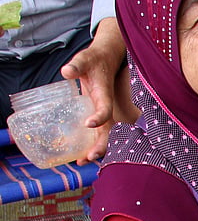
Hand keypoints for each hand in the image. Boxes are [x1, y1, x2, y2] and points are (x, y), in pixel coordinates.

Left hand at [60, 17, 125, 163]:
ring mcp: (104, 112)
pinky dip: (92, 144)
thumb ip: (77, 65)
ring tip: (83, 162)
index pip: (105, 109)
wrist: (107, 59)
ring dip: (96, 149)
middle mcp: (107, 107)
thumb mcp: (85, 59)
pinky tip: (81, 155)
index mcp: (105, 95)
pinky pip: (99, 132)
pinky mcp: (99, 114)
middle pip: (109, 130)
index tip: (88, 124)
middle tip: (89, 157)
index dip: (99, 117)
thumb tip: (66, 71)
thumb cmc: (95, 60)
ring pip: (105, 135)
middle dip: (101, 145)